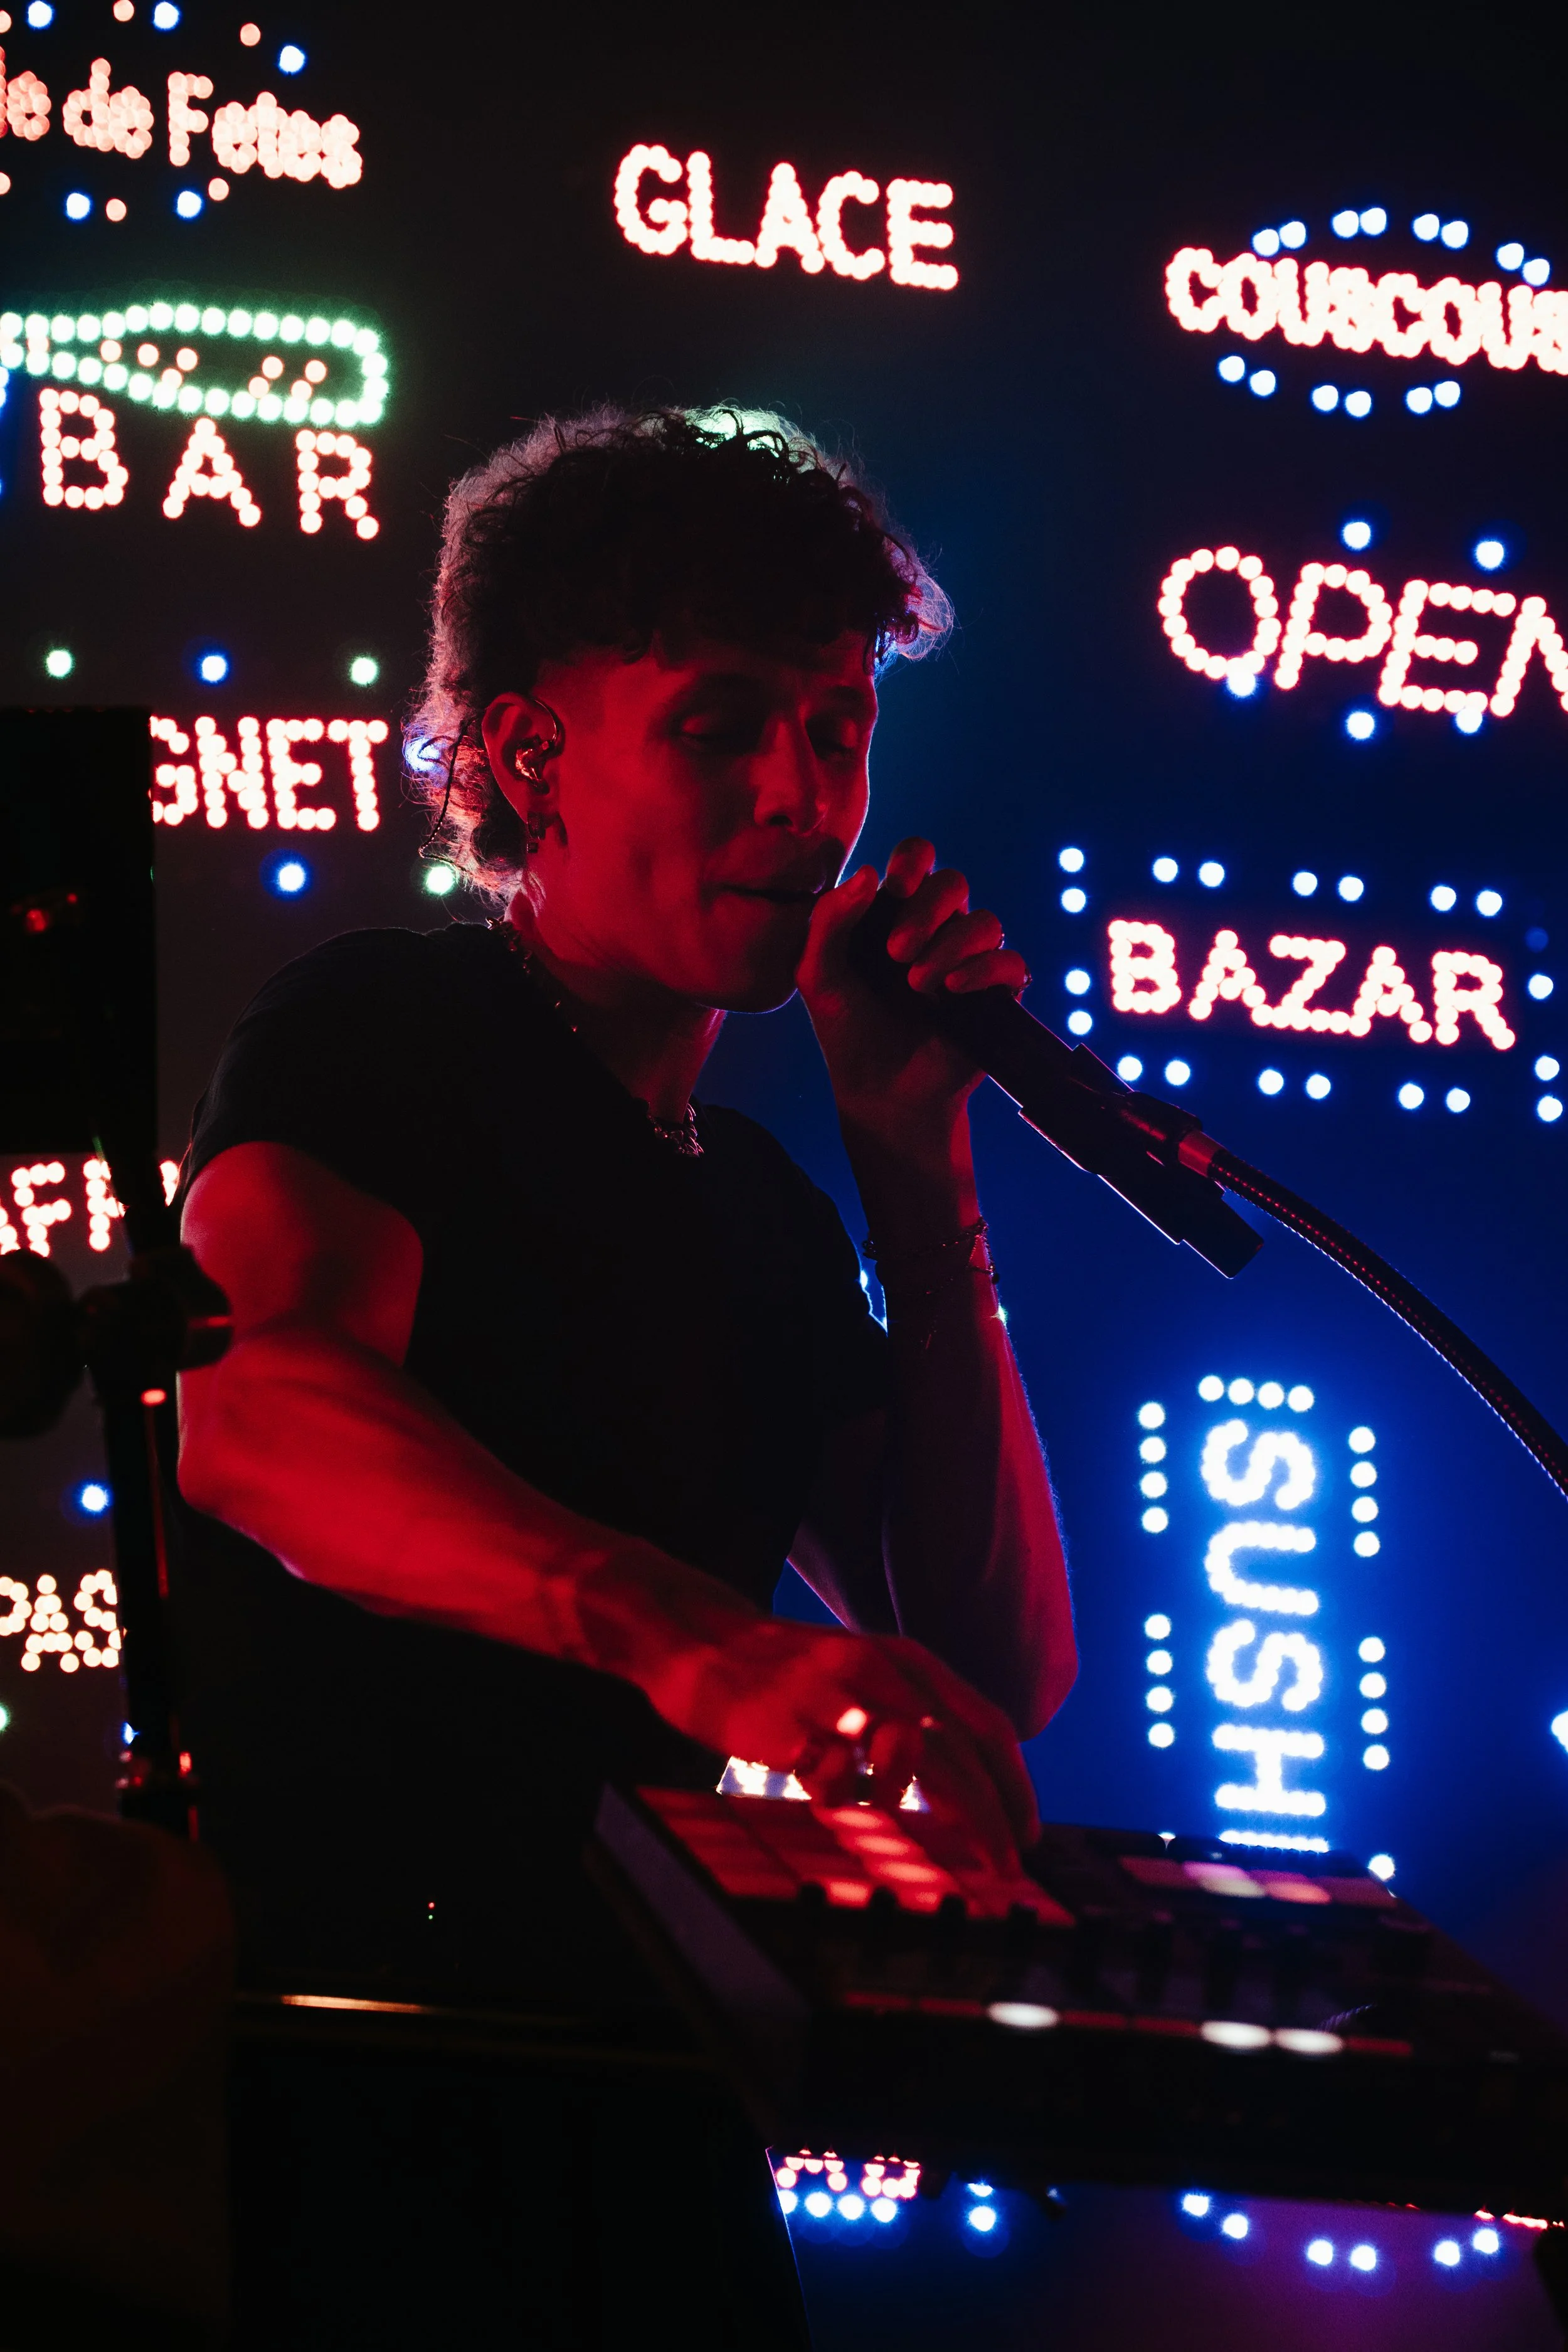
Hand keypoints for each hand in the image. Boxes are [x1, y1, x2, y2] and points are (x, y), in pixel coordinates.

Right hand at [653, 1614, 1039, 1866]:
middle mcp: (879, 1669)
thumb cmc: (795, 1670)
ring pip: (903, 1764)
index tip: (1025, 1834)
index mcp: (907, 1658)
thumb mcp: (867, 1669)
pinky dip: (843, 1797)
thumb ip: (916, 1711)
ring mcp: (834, 1695)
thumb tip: (971, 1781)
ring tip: (880, 1807)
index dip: (1015, 1785)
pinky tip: (823, 1787)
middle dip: (988, 1819)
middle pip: (956, 1755)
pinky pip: (835, 1781)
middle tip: (1004, 1866)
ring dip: (906, 1803)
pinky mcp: (790, 1724)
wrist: (703, 1639)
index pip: (985, 1724)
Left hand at [798, 838, 1029, 1143]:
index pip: (917, 859)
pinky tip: (952, 991)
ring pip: (985, 921)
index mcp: (895, 914)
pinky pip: (1010, 962)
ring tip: (918, 984)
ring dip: (950, 945)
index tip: (896, 886)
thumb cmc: (845, 1031)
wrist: (878, 1092)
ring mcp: (969, 961)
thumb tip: (868, 872)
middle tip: (896, 952)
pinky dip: (984, 969)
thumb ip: (829, 921)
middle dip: (926, 910)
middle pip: (953, 883)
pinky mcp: (996, 995)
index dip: (914, 859)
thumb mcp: (818, 976)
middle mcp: (937, 929)